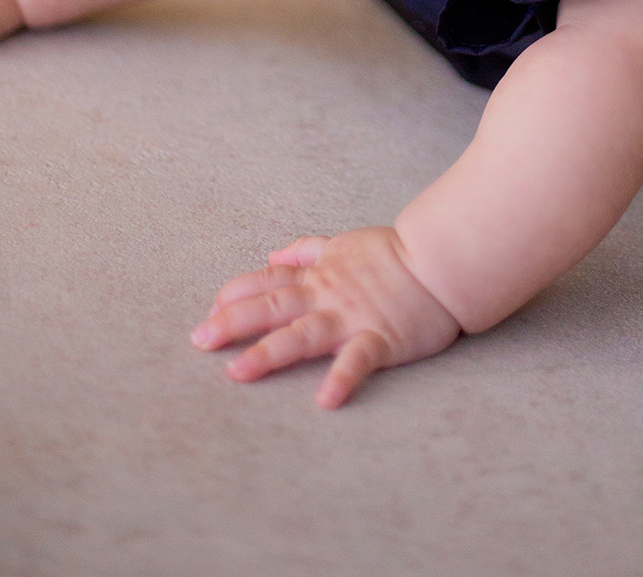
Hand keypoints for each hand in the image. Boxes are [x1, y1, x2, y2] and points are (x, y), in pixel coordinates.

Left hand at [192, 226, 460, 407]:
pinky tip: (325, 400)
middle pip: (273, 308)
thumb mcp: (345, 242)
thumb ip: (308, 250)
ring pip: (304, 335)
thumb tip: (274, 255)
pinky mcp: (381, 338)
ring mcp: (352, 317)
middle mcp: (327, 296)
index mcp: (318, 276)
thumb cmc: (395, 254)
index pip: (268, 282)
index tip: (210, 310)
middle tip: (200, 341)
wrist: (442, 260)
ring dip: (270, 352)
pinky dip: (342, 378)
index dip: (237, 294)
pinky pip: (358, 360)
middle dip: (234, 323)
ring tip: (239, 373)